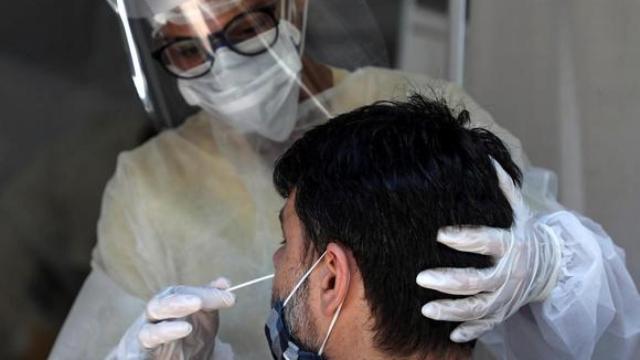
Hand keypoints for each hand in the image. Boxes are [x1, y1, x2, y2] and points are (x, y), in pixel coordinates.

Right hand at [110, 278, 235, 358]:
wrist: (167, 358)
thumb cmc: (180, 334)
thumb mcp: (199, 317)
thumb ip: (210, 299)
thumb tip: (226, 283)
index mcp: (166, 304)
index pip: (181, 293)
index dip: (204, 294)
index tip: (229, 298)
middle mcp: (152, 319)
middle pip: (158, 306)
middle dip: (177, 303)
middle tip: (197, 302)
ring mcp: (142, 340)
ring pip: (148, 333)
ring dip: (166, 331)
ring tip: (186, 329)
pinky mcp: (137, 357)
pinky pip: (135, 357)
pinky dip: (136, 358)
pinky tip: (139, 359)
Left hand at [416, 159, 562, 342]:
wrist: (549, 266)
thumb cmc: (524, 233)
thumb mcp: (519, 209)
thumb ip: (502, 187)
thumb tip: (486, 155)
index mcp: (511, 244)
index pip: (487, 241)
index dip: (466, 238)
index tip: (441, 235)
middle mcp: (509, 273)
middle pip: (478, 280)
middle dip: (449, 281)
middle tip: (421, 277)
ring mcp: (506, 296)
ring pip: (478, 308)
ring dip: (452, 311)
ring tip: (426, 309)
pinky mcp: (503, 312)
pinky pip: (487, 325)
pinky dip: (469, 331)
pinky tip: (451, 334)